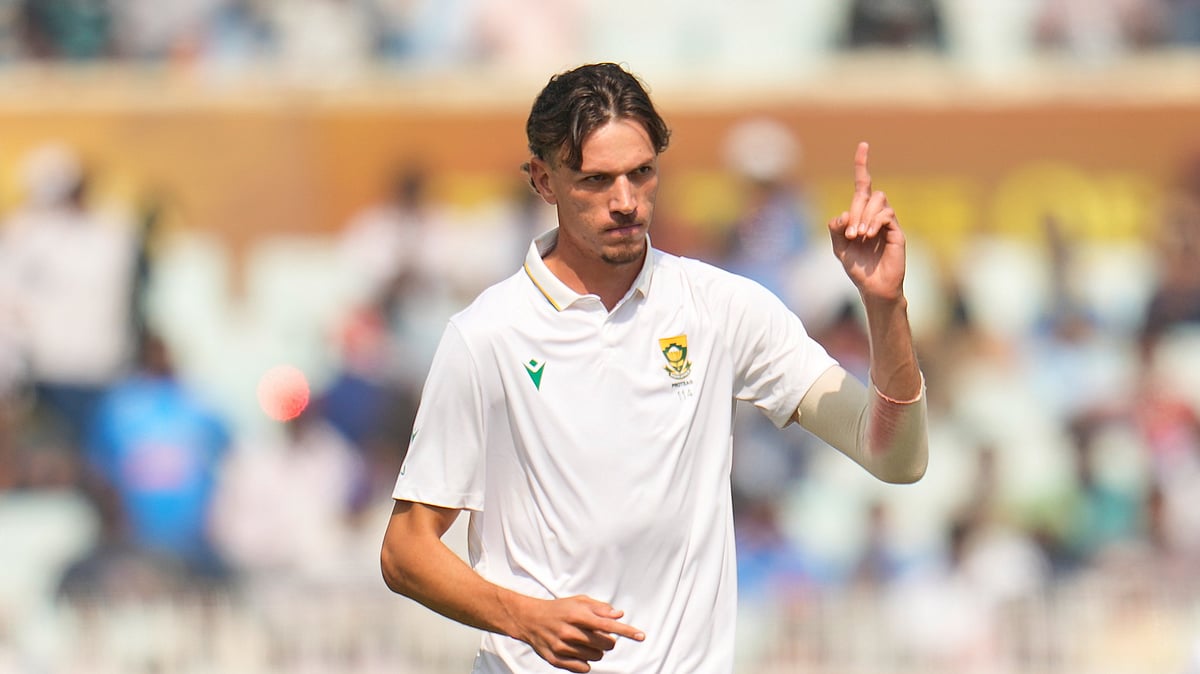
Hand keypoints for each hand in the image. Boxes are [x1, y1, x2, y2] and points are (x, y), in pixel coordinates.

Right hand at [516, 595, 644, 671]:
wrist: (530, 619)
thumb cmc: (559, 609)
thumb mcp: (579, 601)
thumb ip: (600, 608)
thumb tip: (619, 615)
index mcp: (576, 614)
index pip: (607, 625)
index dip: (626, 631)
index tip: (641, 636)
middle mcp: (569, 631)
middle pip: (605, 644)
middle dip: (608, 640)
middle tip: (600, 635)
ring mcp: (562, 647)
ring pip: (596, 657)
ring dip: (597, 650)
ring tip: (586, 642)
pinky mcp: (556, 660)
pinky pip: (584, 668)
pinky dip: (586, 661)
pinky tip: (579, 651)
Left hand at [828, 142, 906, 302]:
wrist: (873, 287)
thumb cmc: (857, 268)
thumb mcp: (839, 248)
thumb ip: (835, 230)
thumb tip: (842, 214)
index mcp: (861, 215)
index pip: (863, 184)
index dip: (862, 165)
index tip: (863, 145)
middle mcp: (876, 214)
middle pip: (867, 194)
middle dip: (856, 210)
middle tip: (850, 233)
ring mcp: (888, 222)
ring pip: (878, 201)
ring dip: (864, 217)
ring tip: (858, 236)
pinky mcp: (897, 231)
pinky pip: (887, 214)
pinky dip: (874, 222)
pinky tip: (868, 236)